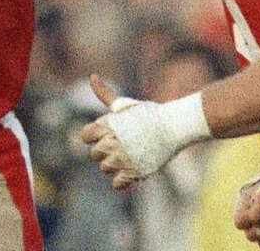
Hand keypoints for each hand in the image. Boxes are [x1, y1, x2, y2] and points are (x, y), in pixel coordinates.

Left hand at [79, 75, 141, 189]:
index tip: (110, 133)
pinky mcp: (132, 173)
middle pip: (95, 154)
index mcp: (105, 125)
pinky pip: (116, 184)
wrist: (173, 127)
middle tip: (125, 143)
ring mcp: (121, 159)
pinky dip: (124, 180)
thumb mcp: (124, 103)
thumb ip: (104, 94)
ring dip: (116, 165)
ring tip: (131, 154)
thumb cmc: (147, 114)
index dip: (95, 136)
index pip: (85, 137)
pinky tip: (134, 168)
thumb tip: (92, 76)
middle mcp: (110, 143)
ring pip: (105, 168)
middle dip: (107, 151)